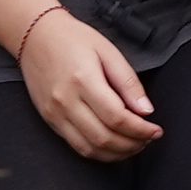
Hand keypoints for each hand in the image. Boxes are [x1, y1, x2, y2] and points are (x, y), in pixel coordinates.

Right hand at [13, 6, 159, 160]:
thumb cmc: (72, 39)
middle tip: (148, 139)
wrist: (35, 36)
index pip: (117, 117)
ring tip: (134, 145)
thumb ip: (128, 82)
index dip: (140, 129)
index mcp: (83, 80)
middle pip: (104, 138)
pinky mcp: (50, 120)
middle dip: (132, 144)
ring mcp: (55, 113)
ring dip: (116, 153)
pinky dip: (98, 152)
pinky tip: (113, 146)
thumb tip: (146, 110)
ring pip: (89, 148)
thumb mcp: (108, 51)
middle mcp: (66, 101)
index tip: (155, 130)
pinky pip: (76, 145)